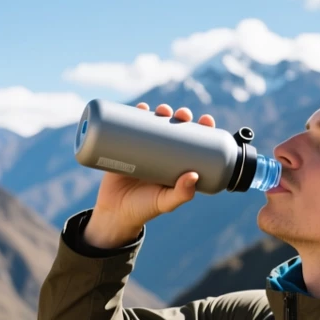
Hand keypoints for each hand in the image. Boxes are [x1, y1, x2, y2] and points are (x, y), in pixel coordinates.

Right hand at [83, 103, 215, 248]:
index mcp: (178, 164)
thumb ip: (181, 194)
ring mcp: (144, 149)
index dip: (202, 129)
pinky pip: (131, 126)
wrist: (113, 213)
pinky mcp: (125, 148)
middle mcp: (163, 154)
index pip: (194, 142)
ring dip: (162, 111)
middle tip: (182, 114)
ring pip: (156, 124)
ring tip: (162, 110)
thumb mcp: (165, 202)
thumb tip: (194, 176)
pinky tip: (141, 106)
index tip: (206, 120)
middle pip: (176, 128)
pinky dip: (136, 114)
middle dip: (181, 116)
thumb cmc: (143, 209)